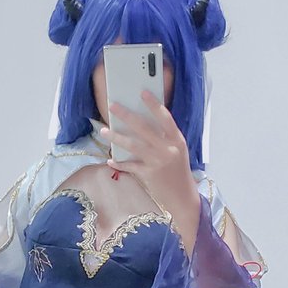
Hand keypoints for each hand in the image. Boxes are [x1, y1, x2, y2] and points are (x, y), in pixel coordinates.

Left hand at [99, 91, 200, 252]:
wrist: (182, 196)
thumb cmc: (177, 170)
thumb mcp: (176, 151)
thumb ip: (164, 138)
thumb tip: (141, 124)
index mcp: (176, 140)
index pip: (165, 117)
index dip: (153, 104)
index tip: (142, 92)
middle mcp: (167, 149)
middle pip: (143, 128)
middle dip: (126, 115)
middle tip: (113, 106)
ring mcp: (158, 162)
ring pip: (133, 145)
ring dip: (116, 137)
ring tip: (104, 130)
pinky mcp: (149, 174)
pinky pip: (130, 166)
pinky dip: (119, 163)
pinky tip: (110, 160)